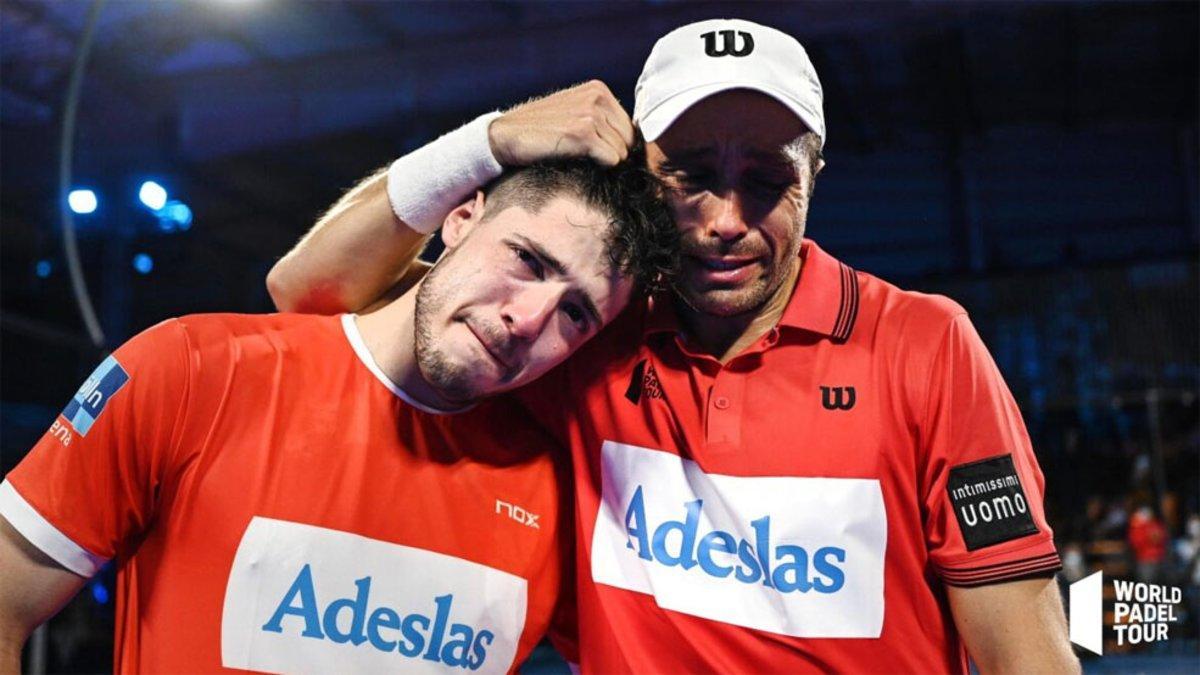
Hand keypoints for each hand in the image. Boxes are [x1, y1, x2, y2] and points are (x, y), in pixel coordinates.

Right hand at [489, 80, 634, 166]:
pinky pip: (611, 160)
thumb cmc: (540, 132)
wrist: (504, 136)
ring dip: (604, 164)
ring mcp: (590, 114)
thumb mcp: (573, 114)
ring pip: (621, 153)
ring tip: (579, 160)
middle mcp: (597, 97)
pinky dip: (598, 169)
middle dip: (616, 155)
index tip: (601, 156)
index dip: (620, 146)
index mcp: (598, 90)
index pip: (631, 127)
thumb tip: (631, 147)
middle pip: (629, 141)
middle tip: (590, 162)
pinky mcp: (582, 133)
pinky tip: (576, 163)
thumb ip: (601, 121)